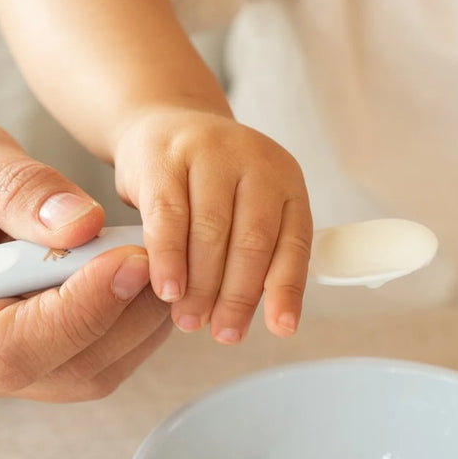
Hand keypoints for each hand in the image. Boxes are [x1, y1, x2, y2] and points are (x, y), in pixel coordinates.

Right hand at [0, 118, 171, 400]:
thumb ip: (15, 185)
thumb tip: (83, 225)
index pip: (7, 346)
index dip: (78, 312)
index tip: (129, 260)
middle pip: (63, 369)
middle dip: (125, 311)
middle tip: (156, 248)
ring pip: (90, 375)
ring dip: (138, 321)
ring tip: (151, 255)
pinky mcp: (29, 371)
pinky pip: (95, 366)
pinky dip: (131, 325)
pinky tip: (137, 276)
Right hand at [111, 104, 311, 343]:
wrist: (163, 124)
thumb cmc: (208, 184)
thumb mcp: (246, 208)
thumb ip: (257, 253)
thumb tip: (261, 319)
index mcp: (286, 181)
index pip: (294, 242)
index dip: (287, 290)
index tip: (281, 329)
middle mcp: (255, 162)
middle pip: (252, 242)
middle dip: (238, 297)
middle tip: (223, 334)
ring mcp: (210, 154)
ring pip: (211, 233)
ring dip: (201, 286)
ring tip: (191, 320)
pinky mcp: (165, 158)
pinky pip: (168, 217)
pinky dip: (168, 259)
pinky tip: (167, 289)